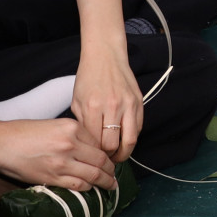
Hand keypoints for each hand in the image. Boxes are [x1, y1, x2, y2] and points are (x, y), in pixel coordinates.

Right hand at [0, 118, 117, 191]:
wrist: (0, 143)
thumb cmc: (23, 133)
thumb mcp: (53, 126)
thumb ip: (72, 135)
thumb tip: (88, 149)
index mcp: (71, 127)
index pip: (99, 143)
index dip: (107, 153)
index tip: (110, 159)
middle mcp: (70, 143)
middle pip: (100, 160)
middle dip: (110, 170)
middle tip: (114, 175)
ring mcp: (63, 162)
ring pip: (93, 174)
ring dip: (105, 181)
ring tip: (110, 185)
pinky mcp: (53, 177)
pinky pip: (78, 185)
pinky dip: (88, 188)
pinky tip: (91, 188)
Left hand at [72, 46, 144, 162]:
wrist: (105, 56)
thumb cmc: (88, 78)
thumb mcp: (77, 101)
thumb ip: (83, 124)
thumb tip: (90, 146)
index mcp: (92, 107)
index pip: (95, 143)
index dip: (94, 154)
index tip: (93, 158)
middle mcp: (112, 106)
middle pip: (113, 145)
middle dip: (108, 157)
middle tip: (105, 160)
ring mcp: (128, 104)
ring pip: (130, 140)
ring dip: (124, 152)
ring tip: (117, 155)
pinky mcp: (139, 102)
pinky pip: (138, 128)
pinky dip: (131, 137)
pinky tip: (124, 139)